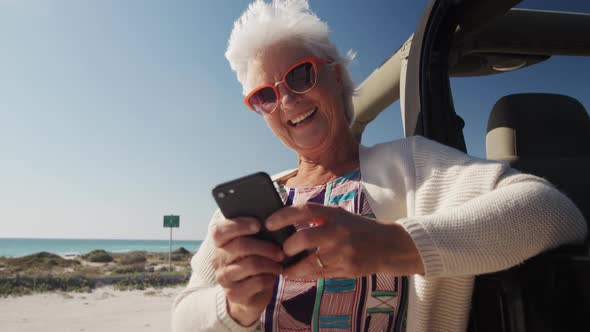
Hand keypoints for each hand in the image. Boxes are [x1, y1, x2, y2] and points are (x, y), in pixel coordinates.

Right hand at [211, 217, 284, 326]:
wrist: (250, 293)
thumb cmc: (254, 260)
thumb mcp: (252, 245)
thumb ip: (255, 233)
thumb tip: (271, 221)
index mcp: (220, 243)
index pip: (219, 230)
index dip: (239, 225)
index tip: (258, 225)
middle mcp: (218, 259)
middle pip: (240, 246)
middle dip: (265, 246)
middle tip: (281, 251)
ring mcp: (224, 278)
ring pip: (251, 264)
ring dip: (270, 263)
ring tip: (280, 263)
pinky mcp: (234, 294)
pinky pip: (257, 282)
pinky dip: (270, 278)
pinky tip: (274, 276)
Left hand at [266, 203, 423, 278]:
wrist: (388, 245)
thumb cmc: (357, 228)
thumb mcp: (339, 215)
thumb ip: (316, 217)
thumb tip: (285, 221)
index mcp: (335, 214)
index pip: (305, 210)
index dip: (283, 216)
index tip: (268, 223)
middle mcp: (339, 231)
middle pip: (304, 238)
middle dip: (287, 247)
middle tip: (281, 251)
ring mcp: (344, 252)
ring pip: (309, 263)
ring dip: (293, 268)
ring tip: (284, 268)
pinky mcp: (347, 269)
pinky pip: (320, 274)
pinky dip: (306, 274)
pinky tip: (299, 273)